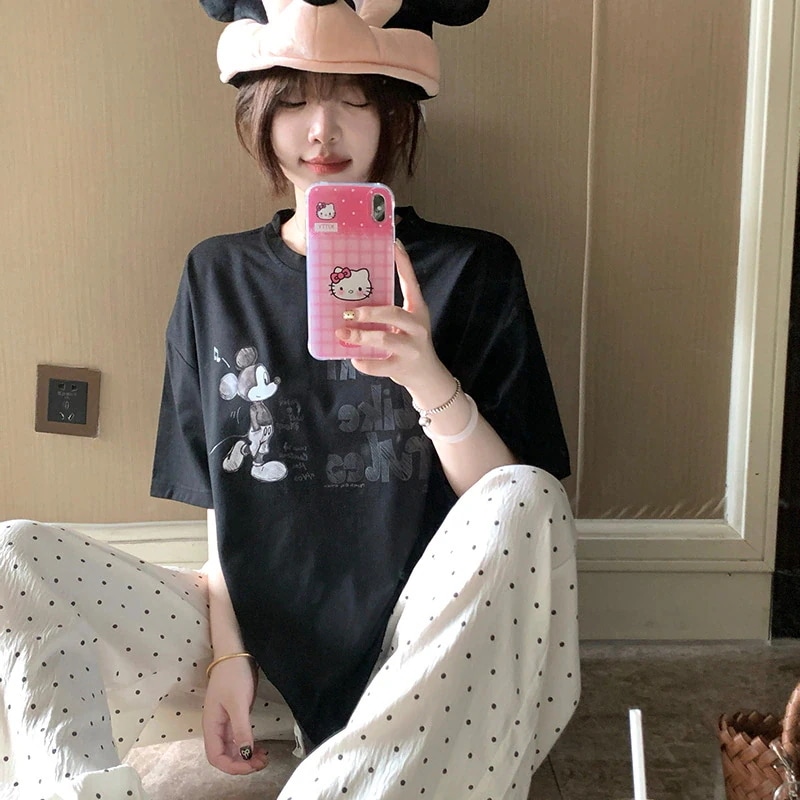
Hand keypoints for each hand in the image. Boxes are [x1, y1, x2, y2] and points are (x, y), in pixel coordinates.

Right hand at [202, 657, 268, 774]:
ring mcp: (225, 721)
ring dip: (246, 756)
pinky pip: (239, 738)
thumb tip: (245, 754)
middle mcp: (216, 727)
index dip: (232, 767)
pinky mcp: (234, 715)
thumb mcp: (238, 703)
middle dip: (242, 764)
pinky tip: (259, 747)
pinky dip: (248, 745)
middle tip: (262, 763)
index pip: (216, 757)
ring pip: (232, 748)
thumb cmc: (233, 675)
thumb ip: (241, 729)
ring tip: (264, 758)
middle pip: (224, 755)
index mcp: (211, 725)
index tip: (250, 766)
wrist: (234, 653)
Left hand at [336, 240, 448, 393]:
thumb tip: (355, 299)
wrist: (428, 376)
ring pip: (385, 338)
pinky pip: (379, 364)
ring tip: (343, 333)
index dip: (403, 264)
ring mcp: (412, 348)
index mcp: (418, 310)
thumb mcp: (407, 324)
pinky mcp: (403, 366)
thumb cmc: (410, 344)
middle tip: (349, 311)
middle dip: (369, 312)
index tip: (394, 244)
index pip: (411, 283)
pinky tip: (353, 357)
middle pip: (394, 313)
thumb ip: (388, 312)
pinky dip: (364, 361)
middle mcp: (418, 327)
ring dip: (361, 336)